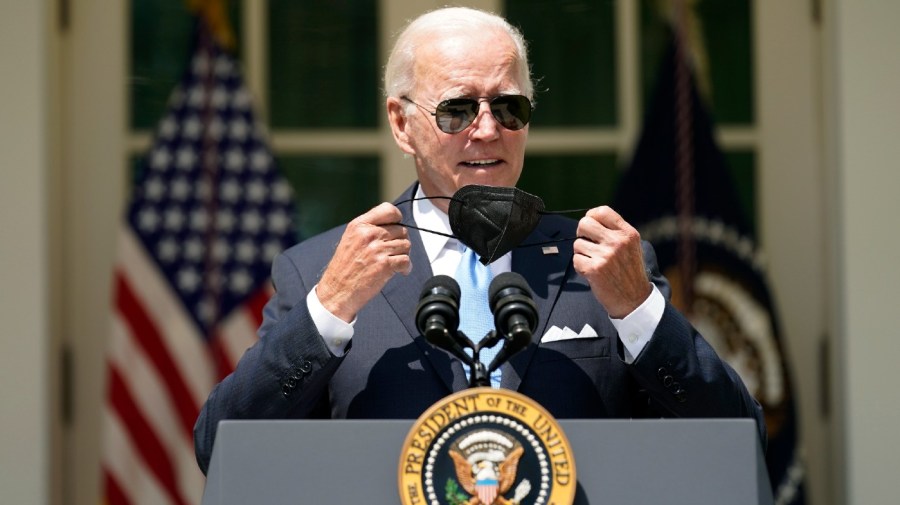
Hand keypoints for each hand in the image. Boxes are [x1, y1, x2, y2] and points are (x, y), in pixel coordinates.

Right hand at [316, 202, 411, 321]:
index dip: (397, 218)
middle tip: (393, 252)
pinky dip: (406, 268)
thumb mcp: (350, 239)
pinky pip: (406, 260)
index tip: (397, 227)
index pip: (388, 209)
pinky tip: (399, 272)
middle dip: (400, 241)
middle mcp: (368, 234)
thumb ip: (369, 229)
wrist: (337, 291)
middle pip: (401, 230)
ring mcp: (377, 249)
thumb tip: (392, 225)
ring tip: (394, 263)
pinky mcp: (384, 265)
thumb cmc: (344, 268)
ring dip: (404, 255)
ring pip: (406, 245)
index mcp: (359, 225)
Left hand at [572, 206, 650, 317]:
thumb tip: (589, 220)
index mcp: (628, 233)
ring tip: (595, 262)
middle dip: (581, 233)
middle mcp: (617, 242)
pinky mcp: (594, 269)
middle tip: (588, 243)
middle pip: (584, 223)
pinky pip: (576, 259)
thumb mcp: (631, 246)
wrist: (634, 299)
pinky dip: (580, 266)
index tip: (591, 227)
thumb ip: (615, 231)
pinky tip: (592, 272)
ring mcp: (606, 255)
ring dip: (582, 253)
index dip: (591, 216)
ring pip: (577, 244)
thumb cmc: (629, 272)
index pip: (602, 211)